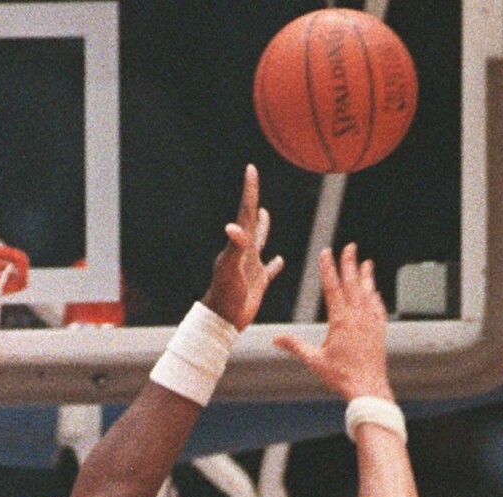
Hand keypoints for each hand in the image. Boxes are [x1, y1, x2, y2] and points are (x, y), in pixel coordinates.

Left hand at [202, 164, 283, 331]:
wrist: (223, 320)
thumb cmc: (225, 295)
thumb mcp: (229, 269)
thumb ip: (234, 247)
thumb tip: (234, 226)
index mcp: (240, 244)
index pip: (246, 211)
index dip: (250, 190)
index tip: (251, 169)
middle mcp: (245, 252)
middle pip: (252, 222)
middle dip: (253, 202)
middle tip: (254, 184)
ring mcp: (252, 266)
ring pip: (260, 242)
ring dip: (263, 228)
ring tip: (266, 214)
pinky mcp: (258, 282)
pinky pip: (269, 269)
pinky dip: (275, 264)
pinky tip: (280, 260)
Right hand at [274, 244, 393, 401]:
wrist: (368, 387)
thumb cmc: (341, 376)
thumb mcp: (314, 361)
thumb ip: (295, 347)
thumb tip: (275, 339)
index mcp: (341, 321)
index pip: (333, 288)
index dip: (328, 268)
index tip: (326, 253)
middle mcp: (358, 317)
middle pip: (353, 284)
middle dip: (350, 263)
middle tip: (350, 246)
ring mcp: (371, 322)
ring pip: (368, 292)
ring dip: (366, 276)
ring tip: (366, 262)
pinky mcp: (379, 330)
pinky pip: (378, 307)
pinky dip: (375, 296)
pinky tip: (374, 291)